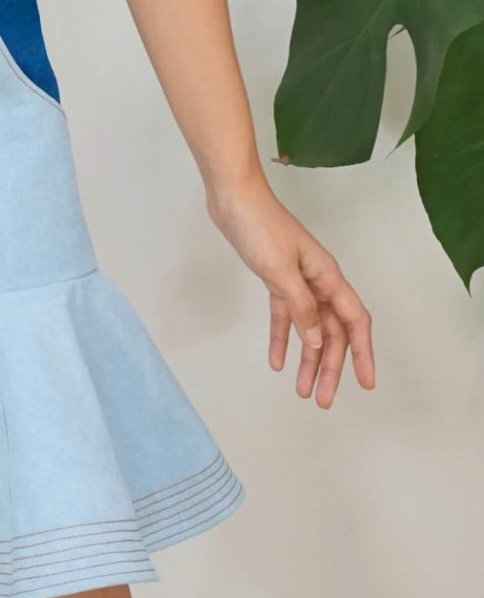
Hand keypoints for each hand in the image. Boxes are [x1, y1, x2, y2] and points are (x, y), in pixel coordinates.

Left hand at [207, 174, 375, 407]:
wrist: (232, 197)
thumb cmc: (259, 227)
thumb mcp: (280, 271)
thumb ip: (301, 307)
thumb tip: (317, 341)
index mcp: (327, 276)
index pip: (354, 321)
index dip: (363, 353)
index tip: (366, 383)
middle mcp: (318, 280)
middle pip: (332, 331)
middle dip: (330, 366)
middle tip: (323, 399)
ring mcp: (297, 280)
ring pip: (309, 327)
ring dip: (308, 359)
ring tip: (303, 390)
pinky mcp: (276, 278)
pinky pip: (285, 315)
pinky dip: (282, 338)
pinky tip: (276, 361)